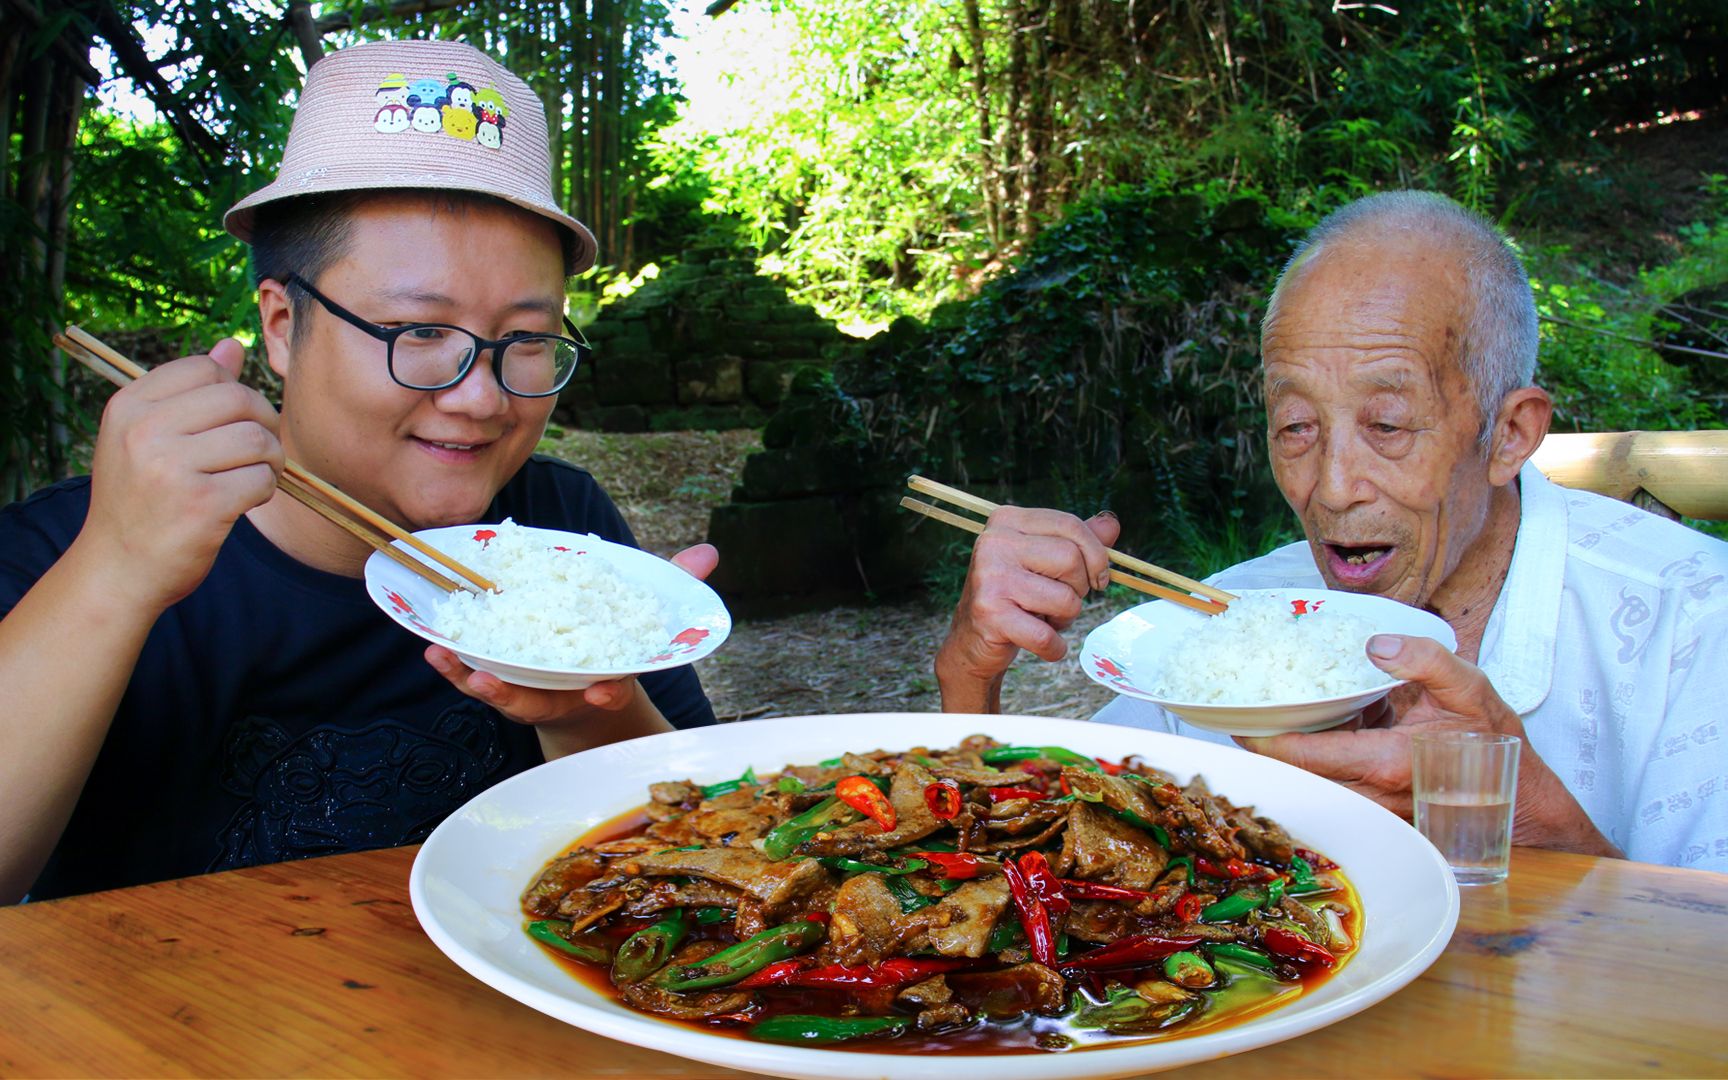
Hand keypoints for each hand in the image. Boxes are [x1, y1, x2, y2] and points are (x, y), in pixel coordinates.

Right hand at [78, 339, 282, 612]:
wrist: (118, 568)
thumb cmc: (140, 499)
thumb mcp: (147, 437)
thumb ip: (191, 390)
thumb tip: (233, 345)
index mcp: (129, 406)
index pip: (206, 369)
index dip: (234, 393)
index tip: (232, 421)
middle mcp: (144, 431)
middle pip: (239, 400)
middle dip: (263, 424)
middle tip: (257, 452)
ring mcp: (171, 468)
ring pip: (256, 439)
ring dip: (269, 461)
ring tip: (252, 477)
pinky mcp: (201, 505)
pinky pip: (261, 480)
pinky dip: (265, 490)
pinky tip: (245, 501)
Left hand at [425, 543, 718, 730]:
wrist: (589, 695)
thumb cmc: (616, 649)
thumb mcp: (648, 621)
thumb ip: (674, 586)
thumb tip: (709, 553)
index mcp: (604, 681)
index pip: (609, 690)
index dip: (607, 691)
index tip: (605, 689)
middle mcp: (562, 693)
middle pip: (538, 699)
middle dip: (513, 695)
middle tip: (488, 684)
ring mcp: (528, 691)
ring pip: (496, 690)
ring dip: (468, 677)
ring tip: (441, 658)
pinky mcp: (502, 680)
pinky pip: (474, 675)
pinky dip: (453, 664)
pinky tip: (431, 646)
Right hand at [935, 507, 1118, 712]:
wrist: (972, 639)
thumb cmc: (1015, 595)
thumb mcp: (1045, 561)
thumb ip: (1077, 541)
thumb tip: (1111, 522)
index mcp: (1007, 520)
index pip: (1070, 525)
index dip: (1097, 555)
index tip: (1098, 578)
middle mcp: (995, 543)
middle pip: (1071, 559)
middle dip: (1079, 589)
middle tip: (1060, 602)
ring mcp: (990, 578)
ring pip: (1066, 599)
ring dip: (1065, 619)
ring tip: (1042, 619)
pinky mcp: (990, 614)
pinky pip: (1047, 636)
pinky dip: (1054, 648)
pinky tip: (1042, 644)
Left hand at [1238, 634, 1618, 855]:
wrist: (1522, 801)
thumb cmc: (1495, 747)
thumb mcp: (1473, 689)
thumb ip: (1426, 660)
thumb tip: (1376, 644)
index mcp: (1387, 763)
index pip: (1306, 756)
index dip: (1265, 741)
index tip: (1235, 724)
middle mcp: (1372, 794)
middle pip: (1297, 775)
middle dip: (1264, 751)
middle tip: (1235, 720)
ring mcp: (1373, 807)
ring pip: (1312, 785)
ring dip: (1284, 761)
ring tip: (1256, 726)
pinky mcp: (1377, 808)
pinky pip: (1332, 788)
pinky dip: (1311, 766)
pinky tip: (1301, 740)